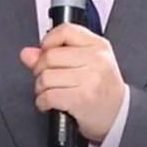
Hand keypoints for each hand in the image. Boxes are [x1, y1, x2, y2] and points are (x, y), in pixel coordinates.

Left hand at [20, 23, 125, 142]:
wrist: (119, 115)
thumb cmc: (102, 88)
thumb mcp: (86, 63)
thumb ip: (55, 53)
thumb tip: (27, 53)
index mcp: (98, 45)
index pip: (65, 31)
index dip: (48, 41)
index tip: (46, 52)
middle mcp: (96, 59)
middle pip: (50, 56)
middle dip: (40, 69)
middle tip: (46, 78)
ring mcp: (90, 79)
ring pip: (46, 77)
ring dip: (40, 88)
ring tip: (49, 92)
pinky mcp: (82, 99)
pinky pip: (48, 96)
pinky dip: (42, 102)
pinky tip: (49, 103)